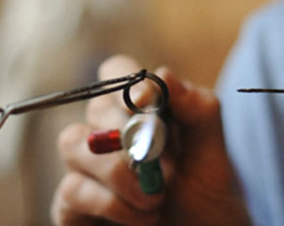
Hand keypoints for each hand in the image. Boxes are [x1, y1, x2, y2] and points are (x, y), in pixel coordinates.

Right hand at [50, 54, 249, 224]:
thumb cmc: (205, 193)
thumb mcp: (212, 150)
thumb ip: (197, 109)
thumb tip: (164, 74)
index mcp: (139, 109)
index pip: (115, 71)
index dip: (127, 82)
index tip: (147, 104)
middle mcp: (107, 132)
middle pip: (96, 107)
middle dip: (132, 136)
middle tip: (169, 169)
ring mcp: (85, 167)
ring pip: (74, 143)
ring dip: (118, 171)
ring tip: (155, 198)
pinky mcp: (73, 205)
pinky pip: (71, 190)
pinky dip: (110, 203)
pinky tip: (142, 218)